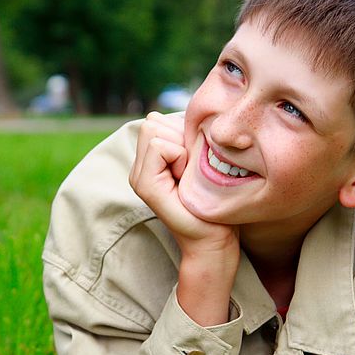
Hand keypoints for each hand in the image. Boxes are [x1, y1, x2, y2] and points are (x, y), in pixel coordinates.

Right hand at [128, 112, 236, 253]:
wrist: (215, 240)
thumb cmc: (216, 203)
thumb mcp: (201, 162)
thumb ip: (187, 140)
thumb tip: (192, 114)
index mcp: (149, 162)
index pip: (156, 120)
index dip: (181, 133)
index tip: (194, 162)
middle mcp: (138, 168)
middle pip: (152, 121)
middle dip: (179, 137)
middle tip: (191, 169)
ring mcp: (138, 177)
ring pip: (153, 129)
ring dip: (180, 147)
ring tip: (189, 176)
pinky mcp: (144, 185)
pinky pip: (159, 147)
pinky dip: (179, 157)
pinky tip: (186, 180)